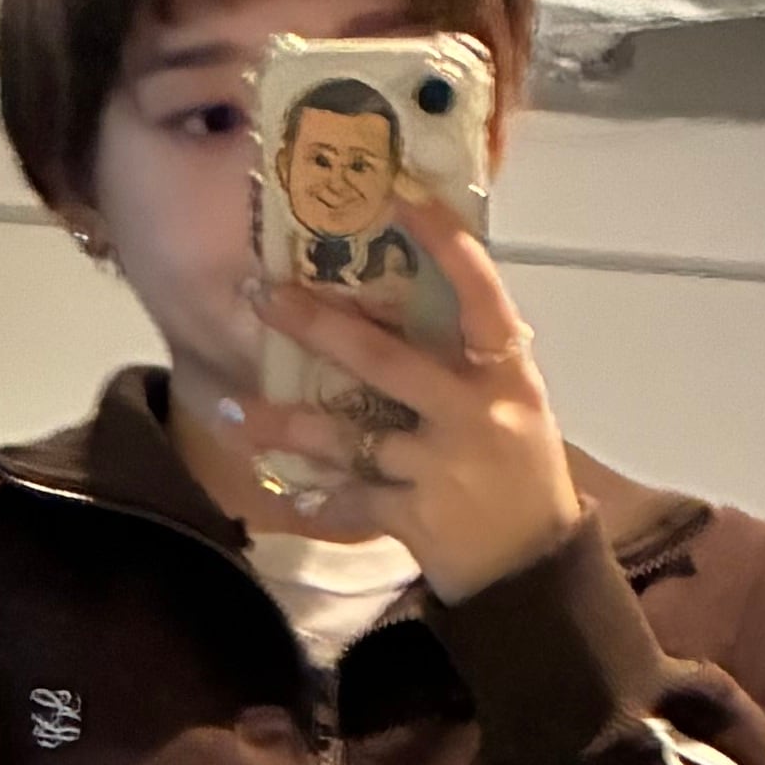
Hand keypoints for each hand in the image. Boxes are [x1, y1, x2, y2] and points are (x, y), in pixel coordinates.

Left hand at [243, 187, 582, 602]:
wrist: (531, 568)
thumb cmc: (519, 469)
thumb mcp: (513, 402)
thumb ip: (464, 359)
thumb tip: (393, 297)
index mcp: (506, 371)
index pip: (479, 292)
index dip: (443, 243)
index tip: (398, 197)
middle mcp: (475, 412)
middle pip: (385, 360)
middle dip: (318, 326)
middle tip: (262, 296)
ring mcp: (442, 467)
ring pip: (348, 436)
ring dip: (286, 426)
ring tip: (233, 412)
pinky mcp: (416, 518)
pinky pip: (351, 498)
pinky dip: (316, 494)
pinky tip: (278, 487)